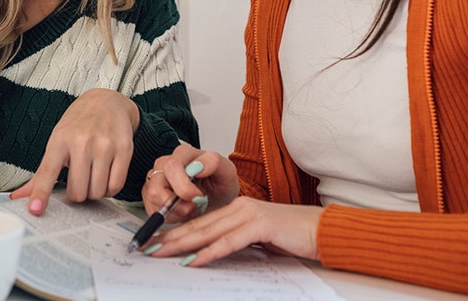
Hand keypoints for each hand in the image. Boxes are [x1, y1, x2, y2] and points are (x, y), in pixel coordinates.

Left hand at [10, 88, 138, 214]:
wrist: (107, 101)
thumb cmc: (79, 124)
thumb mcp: (57, 142)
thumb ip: (41, 173)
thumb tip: (18, 196)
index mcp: (60, 140)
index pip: (47, 172)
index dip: (41, 193)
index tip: (36, 210)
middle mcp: (81, 142)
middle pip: (77, 192)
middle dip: (78, 193)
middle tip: (80, 180)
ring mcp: (104, 145)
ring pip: (97, 192)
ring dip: (95, 192)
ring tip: (93, 177)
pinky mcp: (124, 149)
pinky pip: (116, 186)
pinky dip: (110, 189)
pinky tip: (106, 177)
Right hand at [142, 144, 238, 223]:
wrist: (217, 200)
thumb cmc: (219, 185)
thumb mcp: (227, 173)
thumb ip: (214, 163)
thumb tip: (199, 165)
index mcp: (183, 154)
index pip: (172, 167)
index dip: (184, 187)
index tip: (199, 198)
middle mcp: (165, 164)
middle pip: (157, 188)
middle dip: (178, 205)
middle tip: (195, 207)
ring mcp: (155, 180)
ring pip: (154, 201)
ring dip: (175, 212)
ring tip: (190, 209)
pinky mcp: (150, 196)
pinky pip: (153, 210)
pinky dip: (170, 217)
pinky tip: (182, 212)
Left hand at [144, 197, 322, 264]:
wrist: (321, 231)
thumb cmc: (292, 237)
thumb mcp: (257, 238)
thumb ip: (235, 240)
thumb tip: (210, 252)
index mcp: (236, 209)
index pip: (199, 223)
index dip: (175, 232)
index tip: (154, 242)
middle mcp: (239, 207)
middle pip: (197, 225)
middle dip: (170, 237)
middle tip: (146, 247)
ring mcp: (249, 214)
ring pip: (208, 232)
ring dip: (181, 244)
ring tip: (160, 252)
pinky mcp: (260, 225)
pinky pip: (229, 242)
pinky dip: (210, 252)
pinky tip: (194, 261)